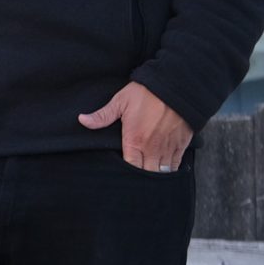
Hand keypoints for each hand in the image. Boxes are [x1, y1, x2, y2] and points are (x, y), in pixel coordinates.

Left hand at [79, 82, 193, 171]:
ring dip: (156, 175)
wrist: (176, 85)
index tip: (122, 176)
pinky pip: (176, 164)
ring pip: (163, 173)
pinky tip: (163, 169)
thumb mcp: (120, 102)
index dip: (126, 175)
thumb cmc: (147, 93)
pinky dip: (170, 169)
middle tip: (135, 179)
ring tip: (148, 176)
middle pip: (147, 175)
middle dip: (141, 179)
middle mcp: (153, 148)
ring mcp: (168, 147)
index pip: (130, 168)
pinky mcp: (181, 144)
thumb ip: (102, 116)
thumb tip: (82, 120)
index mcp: (135, 141)